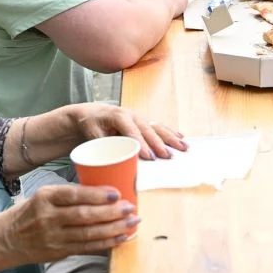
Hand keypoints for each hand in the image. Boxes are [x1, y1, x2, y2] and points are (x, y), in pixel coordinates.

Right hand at [0, 183, 135, 263]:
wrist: (7, 238)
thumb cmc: (30, 212)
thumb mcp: (44, 195)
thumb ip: (69, 194)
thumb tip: (104, 191)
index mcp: (45, 197)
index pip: (74, 195)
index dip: (97, 195)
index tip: (116, 194)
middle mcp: (48, 217)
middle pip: (84, 215)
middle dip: (111, 212)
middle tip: (129, 208)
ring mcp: (53, 237)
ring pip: (88, 233)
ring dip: (113, 229)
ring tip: (131, 223)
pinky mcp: (58, 251)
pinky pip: (86, 248)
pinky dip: (105, 243)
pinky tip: (119, 238)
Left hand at [72, 103, 187, 159]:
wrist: (89, 113)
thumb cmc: (90, 124)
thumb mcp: (91, 134)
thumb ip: (103, 144)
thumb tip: (116, 159)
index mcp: (118, 116)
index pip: (132, 131)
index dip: (141, 144)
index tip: (149, 157)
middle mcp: (132, 114)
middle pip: (148, 129)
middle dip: (159, 143)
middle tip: (169, 157)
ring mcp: (139, 116)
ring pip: (157, 127)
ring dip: (170, 137)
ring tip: (183, 147)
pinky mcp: (142, 120)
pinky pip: (158, 126)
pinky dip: (170, 132)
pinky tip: (180, 137)